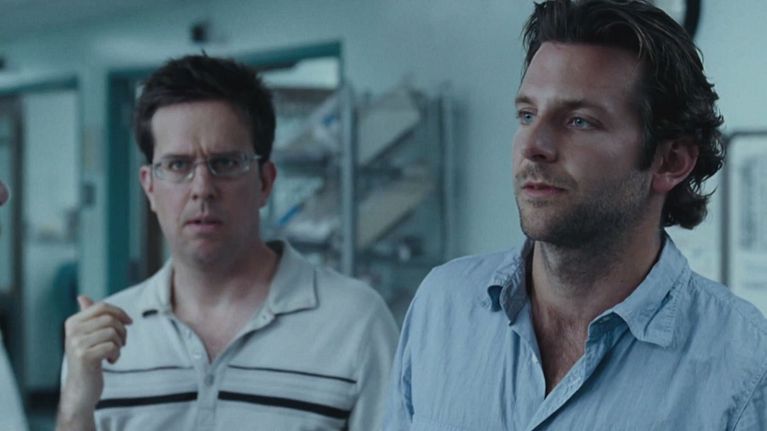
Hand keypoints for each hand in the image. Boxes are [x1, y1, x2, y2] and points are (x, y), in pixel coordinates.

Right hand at [56, 296, 131, 429]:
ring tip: (114, 352)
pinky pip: (111, 346)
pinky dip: (116, 354)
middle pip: (109, 319)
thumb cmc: (88, 359)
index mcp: (72, 322)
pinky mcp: (84, 357)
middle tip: (121, 343)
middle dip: (122, 330)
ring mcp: (76, 344)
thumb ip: (87, 317)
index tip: (129, 322)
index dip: (119, 312)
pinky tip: (110, 361)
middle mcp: (72, 331)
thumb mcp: (87, 336)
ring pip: (112, 332)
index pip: (101, 307)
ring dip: (120, 343)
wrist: (80, 388)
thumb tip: (82, 297)